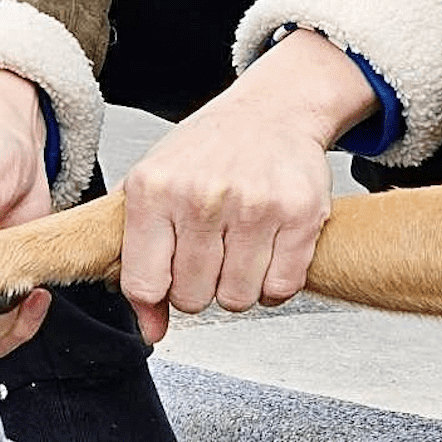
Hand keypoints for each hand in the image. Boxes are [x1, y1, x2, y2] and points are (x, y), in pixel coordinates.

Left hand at [118, 29, 378, 343]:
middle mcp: (203, 196)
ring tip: (237, 253)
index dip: (158, 295)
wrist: (272, 112)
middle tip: (208, 258)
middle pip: (192, 298)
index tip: (167, 281)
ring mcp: (254, 206)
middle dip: (199, 288)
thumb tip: (151, 330)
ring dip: (237, 287)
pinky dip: (274, 284)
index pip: (145, 283)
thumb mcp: (155, 189)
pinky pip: (281, 289)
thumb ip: (140, 261)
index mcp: (154, 189)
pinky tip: (267, 255)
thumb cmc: (209, 151)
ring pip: (237, 299)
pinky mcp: (300, 215)